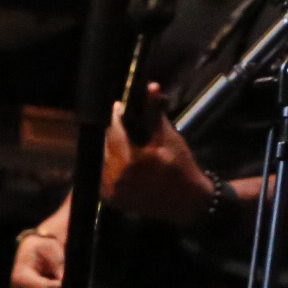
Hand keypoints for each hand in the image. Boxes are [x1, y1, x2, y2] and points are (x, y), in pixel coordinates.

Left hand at [99, 94, 216, 226]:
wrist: (186, 201)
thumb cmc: (179, 164)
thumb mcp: (169, 135)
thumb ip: (154, 111)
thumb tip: (150, 87)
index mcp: (133, 156)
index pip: (115, 125)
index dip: (117, 114)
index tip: (119, 107)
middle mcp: (119, 173)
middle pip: (105, 140)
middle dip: (112, 130)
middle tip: (120, 124)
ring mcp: (113, 188)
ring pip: (101, 156)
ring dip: (108, 146)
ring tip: (123, 142)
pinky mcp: (110, 198)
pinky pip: (102, 173)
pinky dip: (108, 164)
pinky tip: (119, 158)